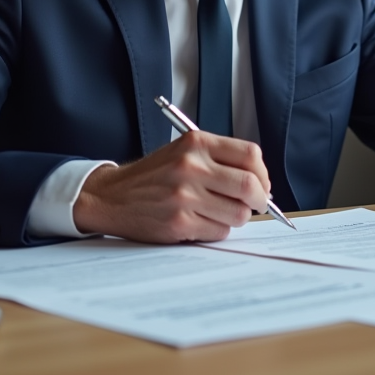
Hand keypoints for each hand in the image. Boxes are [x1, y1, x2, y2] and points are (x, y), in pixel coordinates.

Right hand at [72, 131, 270, 243]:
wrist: (111, 196)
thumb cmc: (153, 176)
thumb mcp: (183, 151)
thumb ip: (220, 160)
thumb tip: (260, 183)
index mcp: (196, 143)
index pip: (250, 155)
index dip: (263, 173)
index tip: (262, 184)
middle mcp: (191, 166)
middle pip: (249, 185)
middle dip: (259, 200)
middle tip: (255, 204)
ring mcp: (185, 195)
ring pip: (238, 213)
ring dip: (236, 217)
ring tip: (220, 212)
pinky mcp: (179, 222)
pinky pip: (219, 231)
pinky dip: (217, 230)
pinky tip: (201, 221)